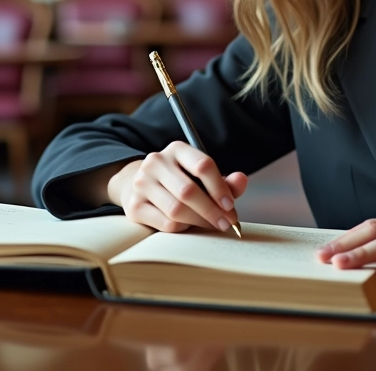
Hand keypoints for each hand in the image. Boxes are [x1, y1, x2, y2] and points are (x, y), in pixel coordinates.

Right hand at [109, 141, 247, 232]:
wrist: (139, 185)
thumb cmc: (179, 181)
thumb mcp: (202, 177)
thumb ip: (225, 180)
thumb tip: (241, 180)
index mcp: (177, 149)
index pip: (203, 165)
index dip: (219, 188)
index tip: (230, 206)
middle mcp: (156, 162)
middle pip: (189, 191)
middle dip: (211, 211)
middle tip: (226, 223)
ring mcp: (141, 183)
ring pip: (177, 210)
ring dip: (199, 221)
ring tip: (210, 224)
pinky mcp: (134, 206)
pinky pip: (166, 223)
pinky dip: (183, 227)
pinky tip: (189, 224)